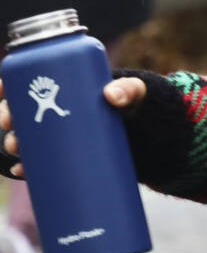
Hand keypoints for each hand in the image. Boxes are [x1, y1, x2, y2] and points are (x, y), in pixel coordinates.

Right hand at [0, 75, 145, 178]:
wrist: (146, 134)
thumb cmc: (133, 106)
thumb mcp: (134, 94)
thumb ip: (129, 89)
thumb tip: (111, 95)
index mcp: (64, 88)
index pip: (29, 81)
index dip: (9, 83)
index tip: (1, 86)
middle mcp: (55, 112)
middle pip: (20, 111)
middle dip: (6, 115)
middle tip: (9, 121)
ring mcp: (57, 135)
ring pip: (24, 137)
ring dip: (12, 142)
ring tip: (16, 146)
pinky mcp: (64, 155)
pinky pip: (37, 162)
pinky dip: (26, 167)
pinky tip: (19, 171)